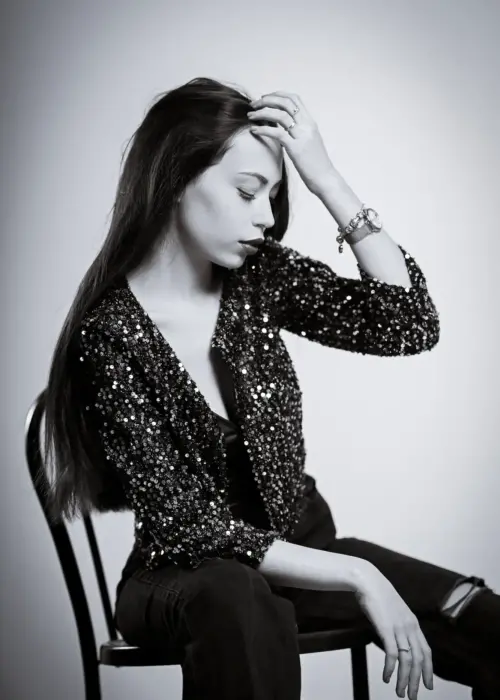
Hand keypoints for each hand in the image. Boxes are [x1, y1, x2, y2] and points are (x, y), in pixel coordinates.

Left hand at [247, 91, 335, 193]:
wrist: (325, 179)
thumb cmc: (316, 164)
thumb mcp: (309, 143)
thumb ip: (299, 133)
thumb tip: (285, 130)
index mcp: (310, 122)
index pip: (295, 99)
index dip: (278, 94)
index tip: (265, 98)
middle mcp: (307, 125)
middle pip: (285, 103)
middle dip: (267, 100)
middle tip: (253, 104)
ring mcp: (302, 136)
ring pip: (280, 115)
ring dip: (262, 112)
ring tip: (250, 115)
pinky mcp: (295, 148)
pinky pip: (276, 133)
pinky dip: (263, 129)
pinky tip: (254, 130)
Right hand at [355, 564, 432, 698]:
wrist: (367, 580)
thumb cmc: (377, 594)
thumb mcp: (393, 610)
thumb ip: (398, 624)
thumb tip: (397, 638)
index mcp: (413, 623)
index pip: (426, 651)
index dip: (428, 670)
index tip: (428, 685)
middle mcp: (410, 627)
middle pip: (419, 660)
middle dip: (417, 681)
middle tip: (413, 696)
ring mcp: (399, 628)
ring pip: (407, 660)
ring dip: (404, 679)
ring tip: (400, 693)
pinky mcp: (386, 629)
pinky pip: (392, 654)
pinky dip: (391, 669)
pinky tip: (387, 678)